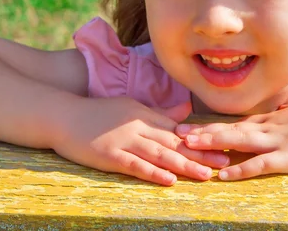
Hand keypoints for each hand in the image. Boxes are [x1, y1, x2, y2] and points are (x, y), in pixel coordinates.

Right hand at [52, 97, 229, 185]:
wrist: (64, 115)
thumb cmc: (98, 113)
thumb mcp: (132, 107)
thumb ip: (158, 112)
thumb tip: (185, 111)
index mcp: (146, 116)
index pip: (178, 130)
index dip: (201, 139)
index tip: (222, 145)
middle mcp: (140, 127)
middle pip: (175, 142)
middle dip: (200, 153)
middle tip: (224, 162)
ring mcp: (125, 141)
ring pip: (160, 154)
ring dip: (183, 165)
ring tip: (204, 174)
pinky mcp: (110, 155)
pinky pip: (135, 165)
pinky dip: (153, 172)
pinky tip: (169, 180)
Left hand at [175, 100, 287, 180]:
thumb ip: (281, 120)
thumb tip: (270, 120)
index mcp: (271, 121)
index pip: (234, 123)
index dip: (210, 126)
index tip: (189, 127)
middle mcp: (268, 128)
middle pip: (230, 129)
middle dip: (203, 132)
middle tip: (178, 134)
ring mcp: (277, 141)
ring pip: (239, 141)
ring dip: (214, 143)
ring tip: (191, 147)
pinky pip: (261, 163)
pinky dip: (242, 168)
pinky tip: (225, 174)